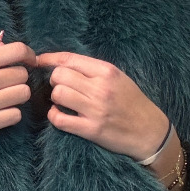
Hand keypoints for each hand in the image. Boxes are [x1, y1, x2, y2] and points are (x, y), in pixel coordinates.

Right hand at [0, 38, 36, 155]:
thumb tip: (5, 46)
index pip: (17, 50)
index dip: (29, 56)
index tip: (30, 62)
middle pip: (22, 75)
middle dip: (19, 80)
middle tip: (8, 87)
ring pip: (23, 94)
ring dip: (17, 98)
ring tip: (4, 101)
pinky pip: (15, 116)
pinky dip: (11, 116)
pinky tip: (0, 115)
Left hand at [33, 50, 171, 159]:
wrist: (149, 131)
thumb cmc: (132, 103)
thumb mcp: (118, 78)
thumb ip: (93, 70)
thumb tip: (62, 64)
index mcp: (107, 71)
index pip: (69, 59)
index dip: (50, 59)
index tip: (39, 61)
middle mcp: (101, 88)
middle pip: (59, 76)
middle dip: (55, 81)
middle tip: (63, 89)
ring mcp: (95, 109)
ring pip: (58, 94)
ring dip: (56, 99)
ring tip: (65, 103)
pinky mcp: (91, 129)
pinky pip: (60, 119)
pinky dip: (54, 116)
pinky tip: (60, 116)